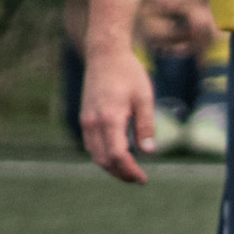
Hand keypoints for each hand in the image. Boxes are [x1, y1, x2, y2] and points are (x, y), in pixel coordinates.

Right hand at [81, 40, 156, 185]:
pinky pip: (91, 145)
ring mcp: (86, 121)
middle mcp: (93, 122)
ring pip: (95, 155)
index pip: (117, 155)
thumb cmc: (128, 73)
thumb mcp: (144, 98)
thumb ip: (146, 126)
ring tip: (130, 170)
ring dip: (111, 167)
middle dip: (121, 173)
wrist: (104, 55)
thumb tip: (149, 152)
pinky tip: (117, 156)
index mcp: (110, 118)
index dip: (130, 171)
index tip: (143, 179)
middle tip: (138, 178)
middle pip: (104, 160)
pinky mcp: (85, 118)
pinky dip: (103, 156)